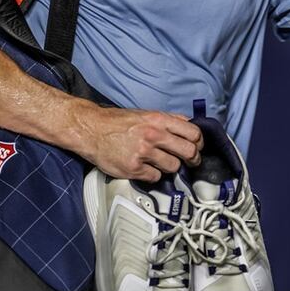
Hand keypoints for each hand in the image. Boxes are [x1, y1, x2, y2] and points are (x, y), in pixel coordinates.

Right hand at [76, 106, 203, 182]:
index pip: (193, 133)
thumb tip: (189, 125)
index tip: (197, 147)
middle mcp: (153, 135)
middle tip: (190, 161)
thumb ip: (167, 120)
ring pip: (174, 167)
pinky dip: (152, 174)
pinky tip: (143, 167)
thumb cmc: (116, 122)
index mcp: (158, 119)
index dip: (199, 143)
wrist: (90, 130)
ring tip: (158, 162)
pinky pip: (155, 177)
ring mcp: (143, 153)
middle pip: (189, 152)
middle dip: (193, 159)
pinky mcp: (134, 168)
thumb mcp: (144, 114)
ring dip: (169, 167)